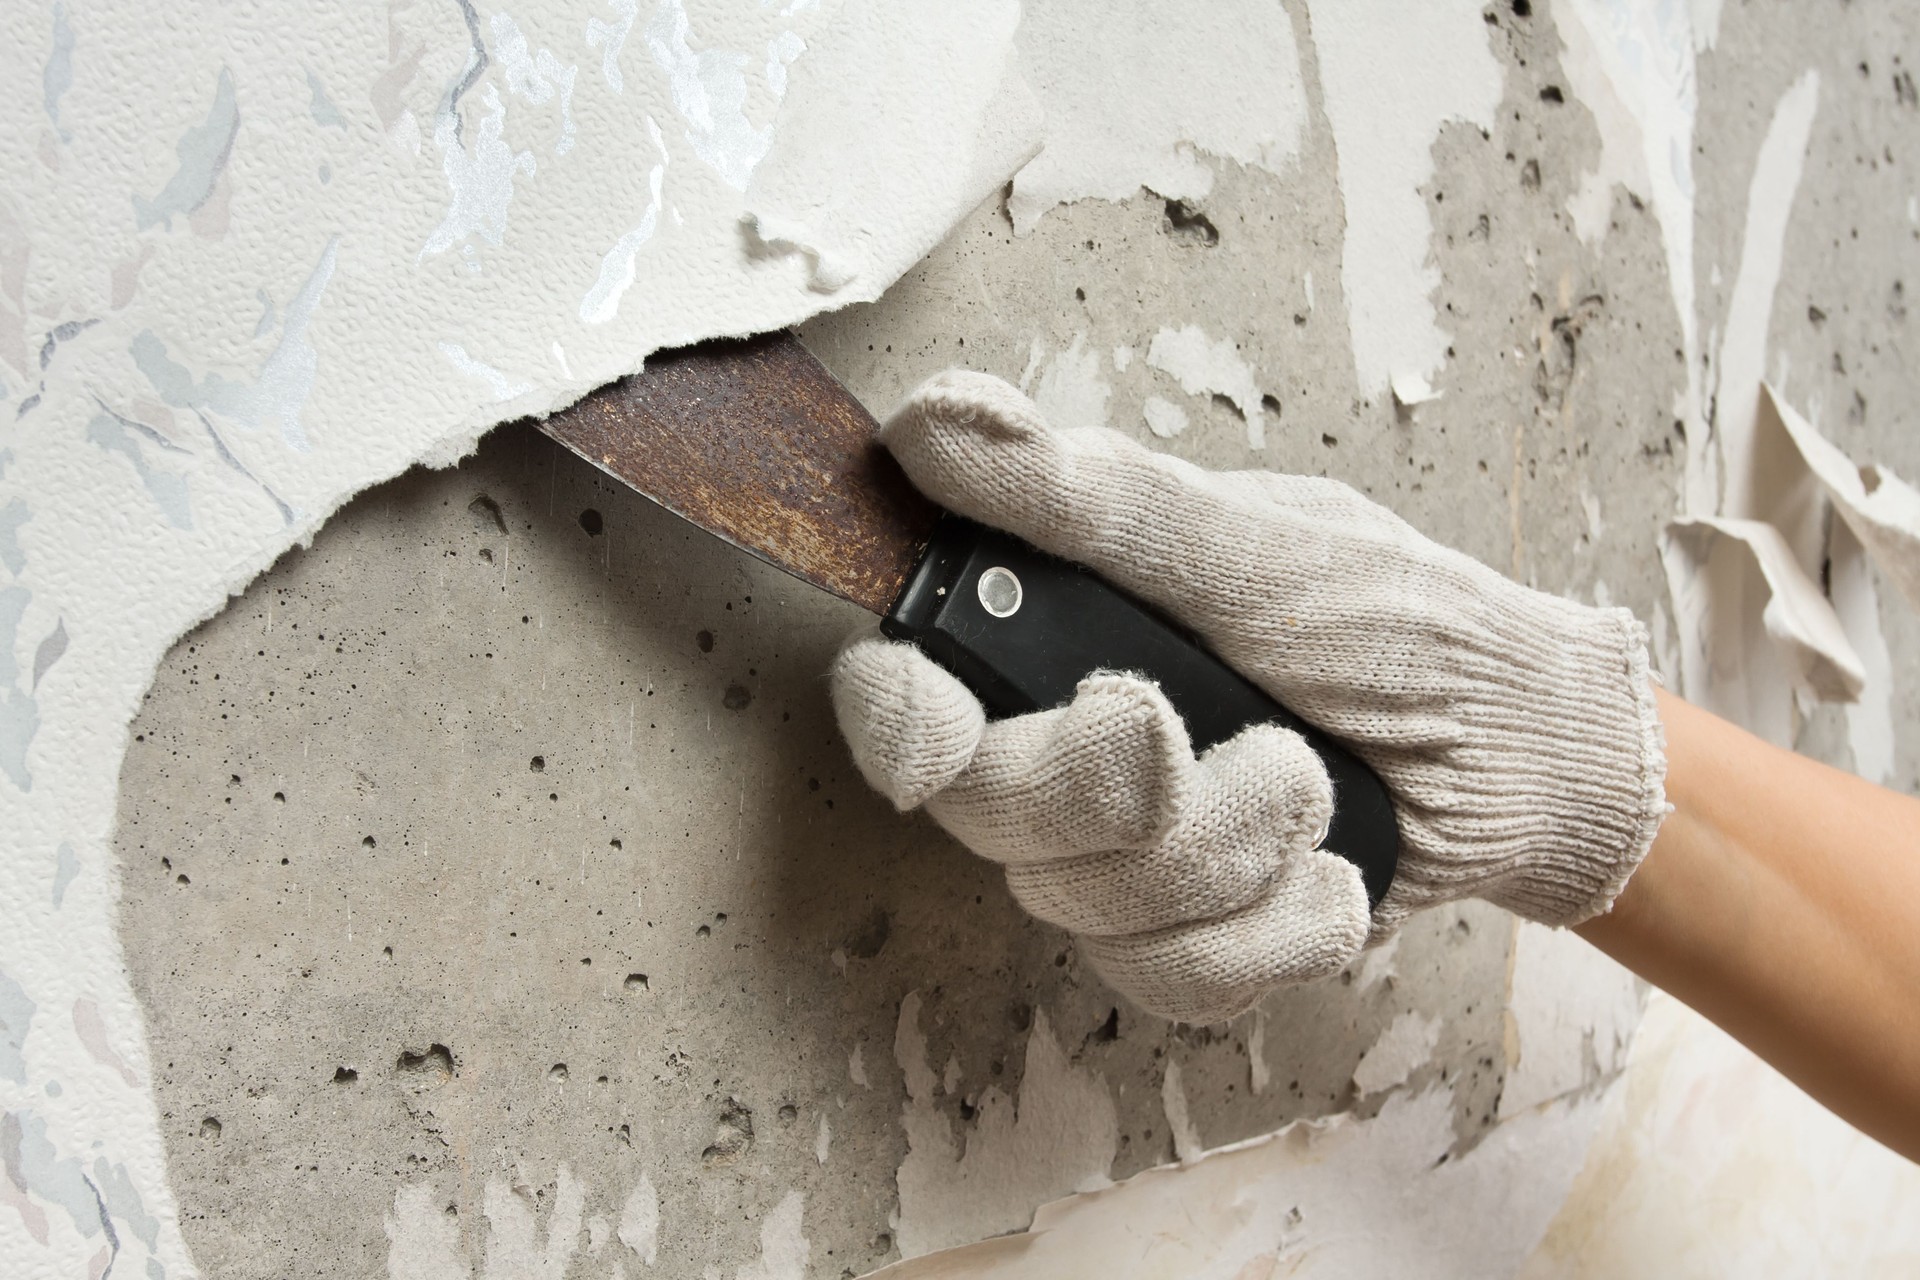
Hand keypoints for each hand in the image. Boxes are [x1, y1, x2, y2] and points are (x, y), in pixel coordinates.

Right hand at [832, 371, 1666, 1022]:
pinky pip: (1171, 978)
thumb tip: (939, 423)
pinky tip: (1326, 872)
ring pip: (1083, 905)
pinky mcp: (1191, 941)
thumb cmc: (1403, 627)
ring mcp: (1127, 856)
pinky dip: (1271, 926)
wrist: (1526, 754)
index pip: (909, 688)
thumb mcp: (1258, 546)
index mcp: (1065, 635)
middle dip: (1098, 786)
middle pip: (984, 813)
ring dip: (1223, 846)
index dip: (896, 717)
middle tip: (1176, 736)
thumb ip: (1097, 500)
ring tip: (1309, 779)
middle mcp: (1071, 747)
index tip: (938, 734)